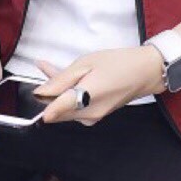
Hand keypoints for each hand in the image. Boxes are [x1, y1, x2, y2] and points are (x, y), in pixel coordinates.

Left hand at [32, 45, 165, 125]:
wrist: (145, 72)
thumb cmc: (117, 63)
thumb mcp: (86, 63)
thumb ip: (61, 79)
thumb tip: (40, 92)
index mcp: (84, 101)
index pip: (52, 111)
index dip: (40, 100)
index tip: (34, 88)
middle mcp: (86, 116)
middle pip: (57, 109)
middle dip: (48, 91)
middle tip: (44, 67)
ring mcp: (93, 118)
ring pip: (65, 107)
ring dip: (58, 90)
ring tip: (51, 67)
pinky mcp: (97, 115)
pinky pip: (76, 106)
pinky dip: (70, 92)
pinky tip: (66, 77)